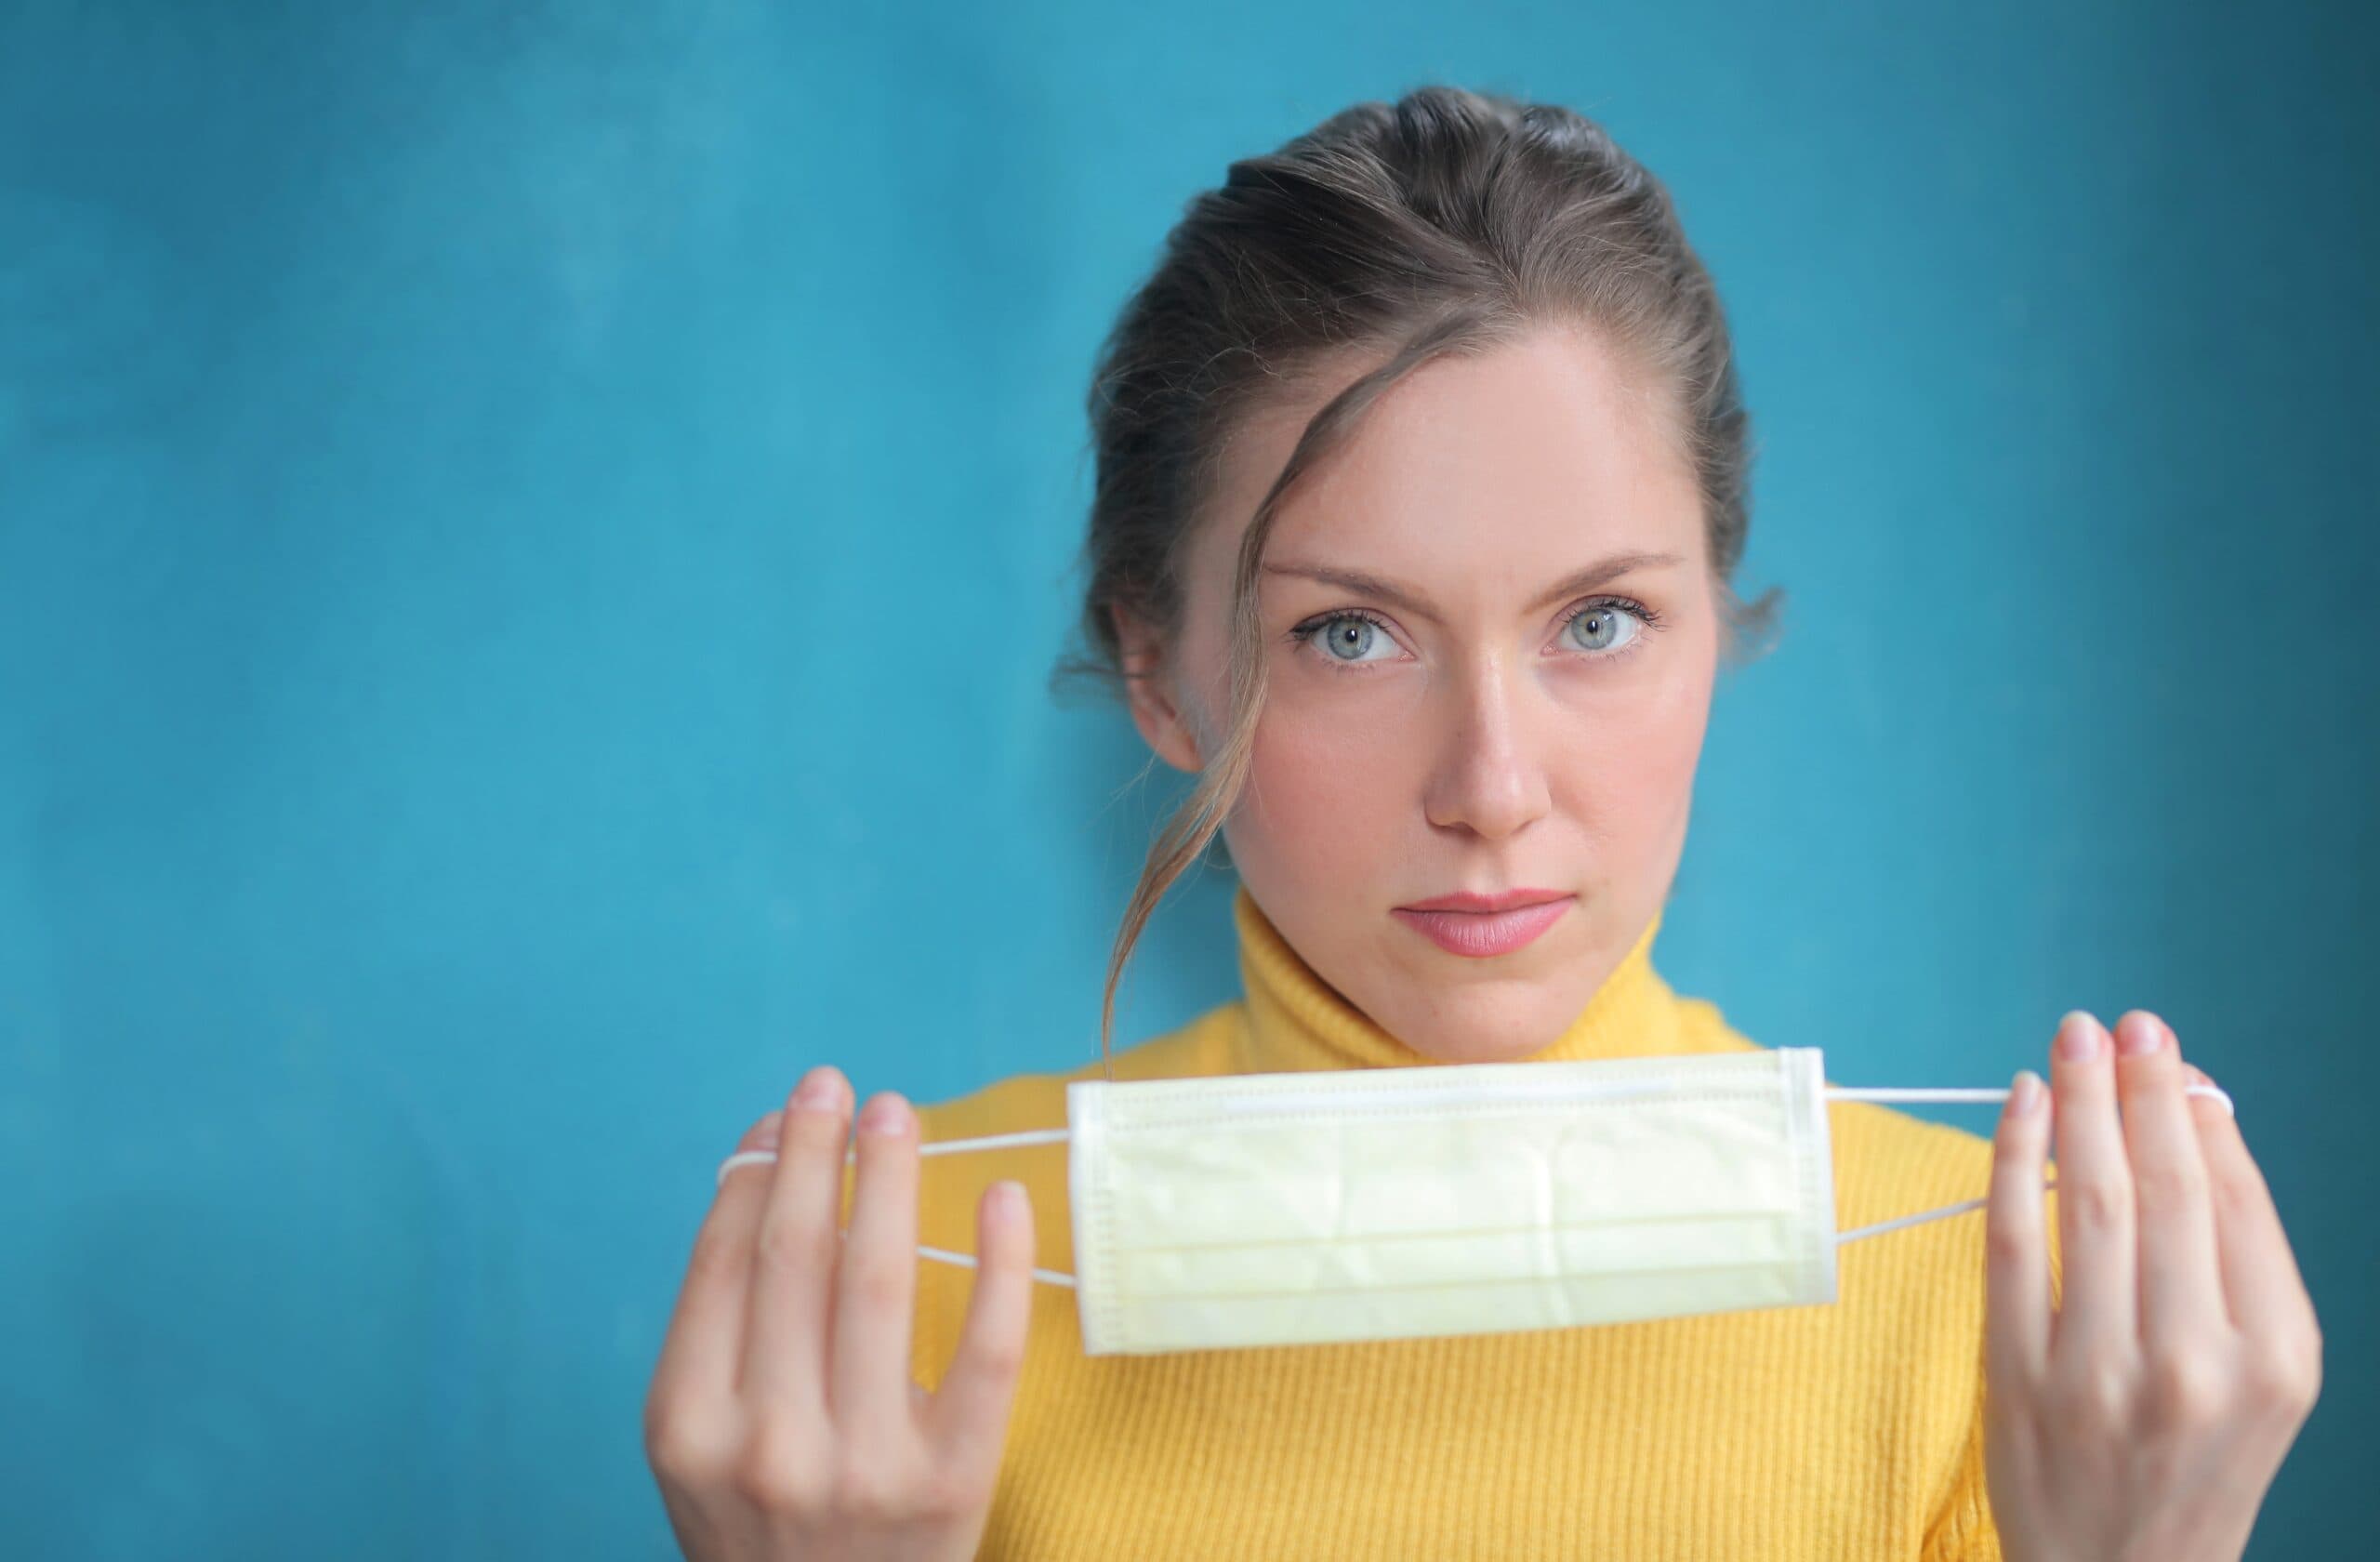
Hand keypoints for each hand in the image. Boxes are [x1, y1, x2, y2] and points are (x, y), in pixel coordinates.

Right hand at [644, 1065, 1036, 1560]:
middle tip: (834, 1085)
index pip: (723, 1267)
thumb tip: (767, 1171)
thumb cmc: (765, 1522)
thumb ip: (722, 1329)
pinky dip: (997, 1264)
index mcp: (689, 1428)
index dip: (752, 1176)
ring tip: (894, 1113)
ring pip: (878, 1284)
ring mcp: (863, 1465)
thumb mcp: (704, 1443)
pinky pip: (984, 1351)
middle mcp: (768, 1445)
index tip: (780, 1116)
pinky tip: (1002, 1196)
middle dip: (814, 1155)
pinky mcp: (952, 1481)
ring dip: (885, 1179)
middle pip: (796, 1261)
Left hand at [1983, 1010, 2322, 1561]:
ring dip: (2080, 1104)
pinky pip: (2011, 1243)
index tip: (2170, 1052)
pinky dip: (2015, 1161)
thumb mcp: (2260, 1373)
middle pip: (2164, 1190)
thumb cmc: (2193, 1458)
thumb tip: (2199, 1114)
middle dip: (2142, 1089)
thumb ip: (2237, 1253)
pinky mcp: (2019, 1378)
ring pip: (2090, 1203)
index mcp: (2274, 1359)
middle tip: (2123, 1023)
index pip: (2233, 1203)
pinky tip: (2021, 1105)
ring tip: (2073, 1040)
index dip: (2197, 1114)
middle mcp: (2197, 1365)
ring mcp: (2103, 1375)